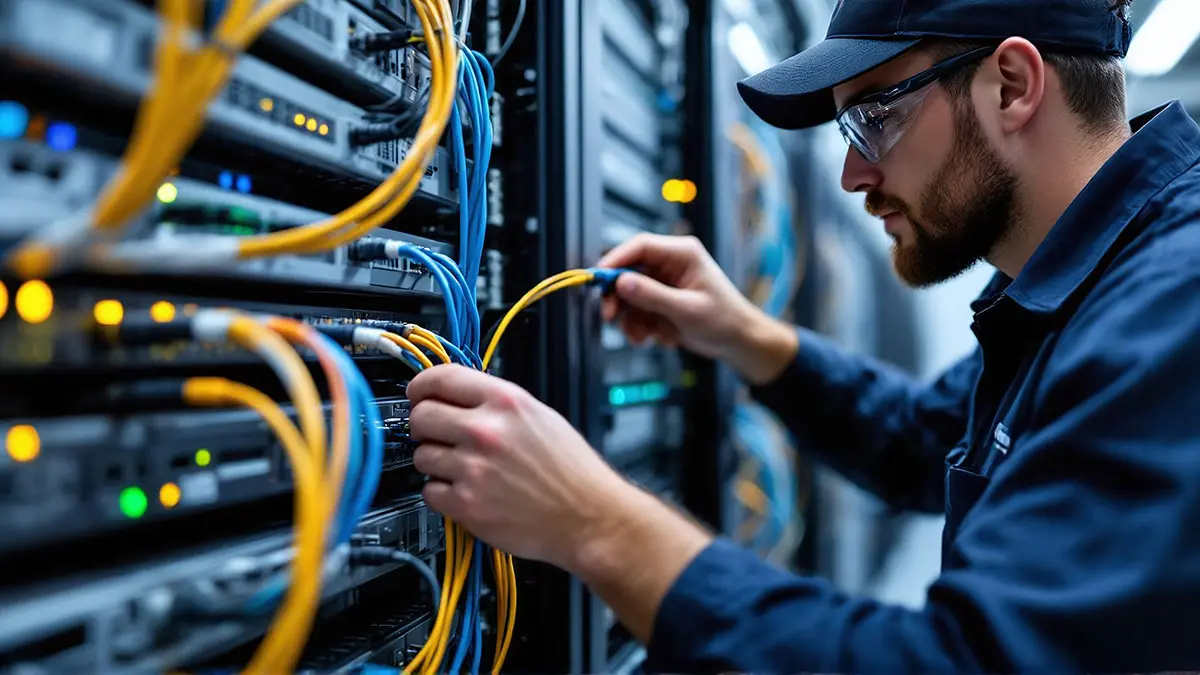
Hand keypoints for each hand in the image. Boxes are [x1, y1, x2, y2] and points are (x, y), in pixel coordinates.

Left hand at [408, 365, 638, 568]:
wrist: (588, 515)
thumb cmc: (571, 470)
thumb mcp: (539, 416)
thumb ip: (496, 403)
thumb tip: (457, 396)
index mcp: (505, 402)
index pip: (440, 379)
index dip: (420, 385)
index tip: (417, 393)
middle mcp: (485, 431)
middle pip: (420, 416)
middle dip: (425, 426)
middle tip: (438, 435)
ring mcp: (473, 469)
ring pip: (421, 455)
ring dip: (436, 462)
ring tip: (464, 469)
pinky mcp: (466, 505)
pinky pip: (429, 491)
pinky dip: (443, 494)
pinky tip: (468, 491)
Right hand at [597, 233, 797, 384]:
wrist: (739, 342)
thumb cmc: (724, 320)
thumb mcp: (687, 309)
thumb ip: (653, 295)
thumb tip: (621, 282)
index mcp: (682, 254)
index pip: (640, 246)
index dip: (615, 260)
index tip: (598, 279)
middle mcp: (671, 263)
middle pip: (629, 270)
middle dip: (618, 297)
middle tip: (610, 317)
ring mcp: (665, 282)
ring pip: (630, 293)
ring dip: (630, 318)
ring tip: (641, 337)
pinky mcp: (662, 299)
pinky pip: (638, 308)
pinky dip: (640, 325)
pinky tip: (657, 337)